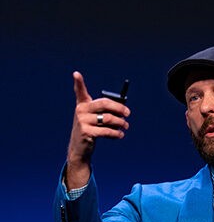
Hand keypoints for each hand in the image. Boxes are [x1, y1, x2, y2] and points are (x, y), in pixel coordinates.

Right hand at [66, 71, 130, 189]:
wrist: (80, 148)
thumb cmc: (91, 129)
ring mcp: (82, 121)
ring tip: (125, 126)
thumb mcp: (96, 118)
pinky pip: (107, 131)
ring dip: (120, 123)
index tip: (76, 74)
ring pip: (108, 118)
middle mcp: (80, 110)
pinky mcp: (86, 132)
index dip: (78, 82)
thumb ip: (106, 111)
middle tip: (128, 113)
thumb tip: (124, 110)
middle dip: (119, 108)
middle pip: (104, 103)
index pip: (79, 91)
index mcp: (82, 104)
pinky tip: (120, 134)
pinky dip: (116, 133)